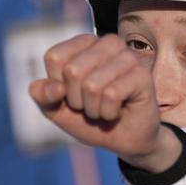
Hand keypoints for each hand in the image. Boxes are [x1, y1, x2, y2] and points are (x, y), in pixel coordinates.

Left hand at [29, 33, 180, 171]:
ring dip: (94, 109)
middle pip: (72, 71)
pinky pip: (112, 95)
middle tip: (92, 104)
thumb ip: (43, 96)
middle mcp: (108, 43)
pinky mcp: (142, 74)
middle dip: (77, 100)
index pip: (55, 57)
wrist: (124, 140)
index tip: (72, 94)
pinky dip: (109, 113)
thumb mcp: (57, 110)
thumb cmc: (90, 118)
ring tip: (105, 108)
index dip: (58, 86)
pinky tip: (119, 111)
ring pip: (92, 85)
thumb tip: (54, 87)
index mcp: (85, 43)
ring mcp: (128, 57)